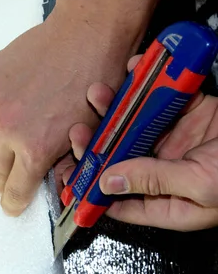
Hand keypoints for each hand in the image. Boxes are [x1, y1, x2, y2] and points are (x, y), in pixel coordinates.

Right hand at [0, 7, 132, 215]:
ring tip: (7, 138)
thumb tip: (51, 179)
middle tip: (7, 179)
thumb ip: (62, 161)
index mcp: (33, 148)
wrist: (88, 33)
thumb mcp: (88, 134)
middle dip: (1, 178)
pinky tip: (12, 103)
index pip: (14, 191)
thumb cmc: (99, 83)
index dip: (13, 202)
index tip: (11, 205)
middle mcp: (5, 128)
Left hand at [66, 56, 217, 230]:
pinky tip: (130, 73)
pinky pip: (158, 97)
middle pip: (119, 157)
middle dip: (96, 142)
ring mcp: (175, 139)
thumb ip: (154, 181)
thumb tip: (109, 181)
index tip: (71, 175)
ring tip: (97, 94)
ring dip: (113, 108)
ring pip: (132, 124)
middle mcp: (165, 169)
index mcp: (167, 200)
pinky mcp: (188, 111)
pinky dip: (144, 83)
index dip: (93, 188)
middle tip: (79, 130)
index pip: (120, 199)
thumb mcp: (201, 186)